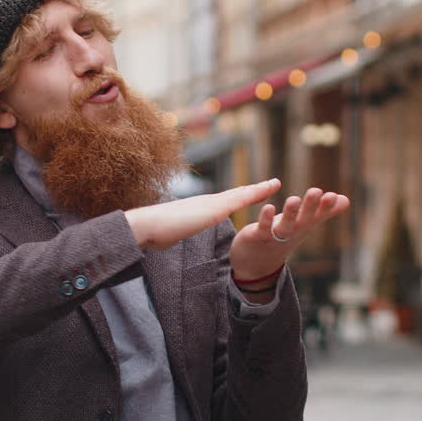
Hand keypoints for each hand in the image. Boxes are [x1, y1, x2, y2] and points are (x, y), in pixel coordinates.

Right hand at [126, 179, 281, 249]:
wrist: (146, 225)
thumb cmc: (153, 232)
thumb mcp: (168, 233)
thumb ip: (172, 232)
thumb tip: (166, 237)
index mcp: (199, 209)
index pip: (224, 202)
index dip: (238, 198)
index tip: (250, 194)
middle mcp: (207, 202)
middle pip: (235, 194)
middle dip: (253, 190)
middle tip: (271, 183)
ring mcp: (211, 203)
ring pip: (240, 194)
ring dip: (258, 189)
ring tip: (275, 183)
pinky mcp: (214, 208)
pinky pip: (240, 199)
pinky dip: (255, 194)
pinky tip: (268, 189)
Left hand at [229, 187, 348, 281]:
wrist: (258, 263)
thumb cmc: (284, 236)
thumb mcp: (305, 223)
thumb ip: (324, 211)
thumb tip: (346, 200)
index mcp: (303, 226)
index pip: (317, 215)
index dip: (325, 207)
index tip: (334, 196)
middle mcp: (292, 232)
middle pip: (303, 220)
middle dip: (310, 207)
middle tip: (317, 191)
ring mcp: (275, 236)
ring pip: (284, 226)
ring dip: (289, 213)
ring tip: (294, 199)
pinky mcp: (257, 237)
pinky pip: (262, 228)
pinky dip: (265, 220)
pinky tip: (268, 207)